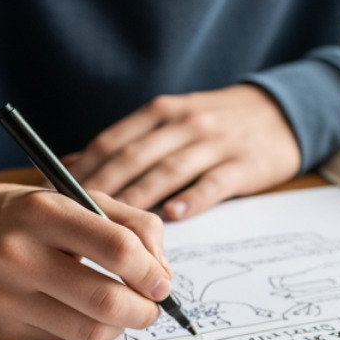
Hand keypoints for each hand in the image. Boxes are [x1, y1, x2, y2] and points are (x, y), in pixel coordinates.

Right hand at [0, 183, 172, 339]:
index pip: (117, 248)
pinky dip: (83, 333)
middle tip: (150, 307)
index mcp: (43, 211)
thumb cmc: (17, 216)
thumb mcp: (68, 197)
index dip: (152, 272)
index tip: (161, 282)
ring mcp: (6, 297)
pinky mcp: (1, 330)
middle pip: (107, 301)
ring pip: (88, 331)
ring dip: (119, 328)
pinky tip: (79, 315)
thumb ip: (126, 224)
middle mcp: (20, 255)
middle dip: (144, 311)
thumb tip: (161, 272)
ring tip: (122, 313)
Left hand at [64, 84, 301, 218]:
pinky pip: (213, 183)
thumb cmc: (216, 123)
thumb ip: (127, 141)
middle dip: (102, 189)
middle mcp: (184, 123)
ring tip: (115, 228)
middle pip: (134, 157)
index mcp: (161, 112)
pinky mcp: (244, 164)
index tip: (58, 197)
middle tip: (75, 222)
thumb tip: (71, 162)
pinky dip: (192, 199)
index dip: (84, 169)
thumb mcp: (170, 120)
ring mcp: (215, 143)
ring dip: (139, 199)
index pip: (114, 141)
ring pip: (168, 171)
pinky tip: (172, 217)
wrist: (281, 112)